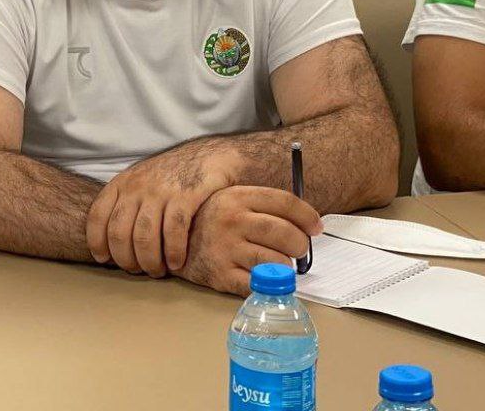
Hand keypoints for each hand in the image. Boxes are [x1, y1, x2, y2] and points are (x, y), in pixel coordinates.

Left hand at [86, 145, 238, 277]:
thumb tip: (108, 239)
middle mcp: (136, 186)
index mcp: (121, 183)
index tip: (103, 259)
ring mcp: (160, 190)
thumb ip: (123, 203)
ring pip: (144, 236)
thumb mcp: (139, 180)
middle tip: (136, 271)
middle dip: (125, 259)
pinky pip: (174, 231)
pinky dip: (173, 252)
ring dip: (149, 261)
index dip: (97, 241)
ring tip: (156, 271)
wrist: (206, 156)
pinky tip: (176, 263)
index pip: (97, 215)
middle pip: (119, 232)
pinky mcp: (185, 195)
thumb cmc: (170, 176)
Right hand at [175, 186, 321, 295]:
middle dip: (300, 245)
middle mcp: (232, 221)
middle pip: (284, 233)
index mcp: (237, 197)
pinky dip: (268, 286)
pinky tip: (265, 279)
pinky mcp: (220, 275)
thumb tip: (304, 220)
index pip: (284, 202)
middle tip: (298, 250)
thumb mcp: (230, 201)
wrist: (169, 243)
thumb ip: (261, 206)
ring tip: (280, 265)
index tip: (315, 227)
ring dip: (286, 268)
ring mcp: (225, 249)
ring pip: (276, 262)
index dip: (307, 216)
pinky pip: (258, 285)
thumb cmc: (209, 222)